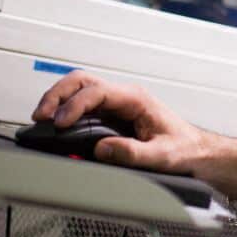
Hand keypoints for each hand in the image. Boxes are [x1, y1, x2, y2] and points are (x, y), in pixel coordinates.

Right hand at [30, 71, 208, 173]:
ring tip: (42, 118)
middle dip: (58, 94)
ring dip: (58, 99)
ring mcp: (116, 104)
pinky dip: (65, 110)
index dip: (75, 105)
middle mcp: (124, 96)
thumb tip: (103, 149)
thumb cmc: (184, 148)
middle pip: (83, 81)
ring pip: (79, 89)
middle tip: (42, 115)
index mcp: (136, 99)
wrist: (195, 151)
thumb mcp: (163, 155)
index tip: (61, 122)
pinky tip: (55, 124)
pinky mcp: (110, 115)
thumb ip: (133, 153)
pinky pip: (83, 105)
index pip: (97, 92)